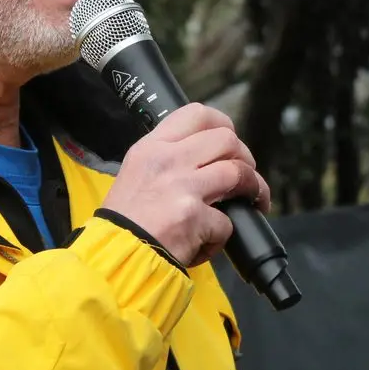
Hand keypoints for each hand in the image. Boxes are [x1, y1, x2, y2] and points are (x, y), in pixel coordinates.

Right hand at [101, 103, 271, 266]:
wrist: (115, 255)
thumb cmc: (123, 222)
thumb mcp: (134, 174)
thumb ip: (165, 161)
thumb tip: (202, 160)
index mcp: (152, 147)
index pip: (197, 114)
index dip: (223, 124)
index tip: (230, 142)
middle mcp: (168, 160)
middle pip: (226, 139)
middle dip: (245, 158)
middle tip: (244, 177)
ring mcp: (182, 186)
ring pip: (238, 172)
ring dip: (254, 188)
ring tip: (253, 202)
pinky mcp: (194, 216)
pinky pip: (228, 222)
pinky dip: (223, 236)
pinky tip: (209, 243)